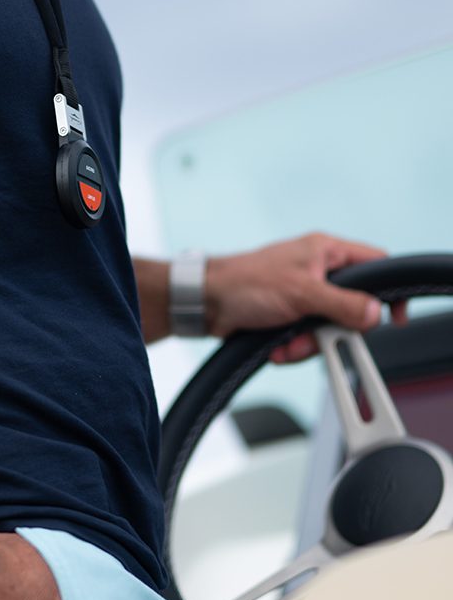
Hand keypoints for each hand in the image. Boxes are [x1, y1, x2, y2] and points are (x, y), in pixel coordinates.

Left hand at [203, 233, 406, 362]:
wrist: (206, 303)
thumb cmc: (244, 283)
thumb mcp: (301, 293)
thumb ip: (342, 304)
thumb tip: (375, 313)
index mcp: (325, 251)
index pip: (375, 264)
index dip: (388, 290)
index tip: (392, 317)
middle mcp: (317, 270)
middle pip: (354, 306)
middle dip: (335, 329)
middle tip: (320, 335)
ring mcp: (304, 294)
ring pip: (331, 328)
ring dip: (310, 344)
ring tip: (288, 342)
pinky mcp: (290, 315)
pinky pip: (308, 339)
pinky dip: (294, 347)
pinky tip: (277, 346)